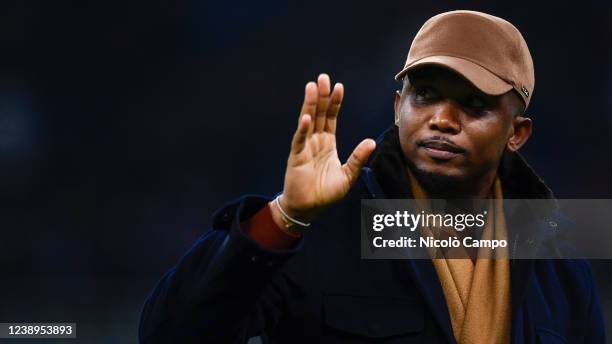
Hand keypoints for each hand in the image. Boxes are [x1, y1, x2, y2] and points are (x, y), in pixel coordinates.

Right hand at [273, 74, 375, 224]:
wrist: (308, 209)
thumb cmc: (326, 193)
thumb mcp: (347, 176)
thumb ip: (358, 158)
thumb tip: (371, 142)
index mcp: (328, 143)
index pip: (331, 118)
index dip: (335, 103)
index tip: (339, 87)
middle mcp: (315, 141)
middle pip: (319, 114)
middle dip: (321, 96)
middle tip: (323, 78)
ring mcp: (304, 147)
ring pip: (307, 121)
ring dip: (310, 105)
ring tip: (312, 87)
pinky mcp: (296, 157)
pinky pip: (299, 140)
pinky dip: (303, 129)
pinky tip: (306, 117)